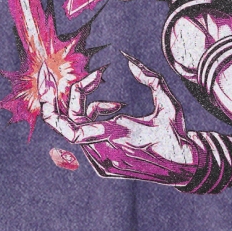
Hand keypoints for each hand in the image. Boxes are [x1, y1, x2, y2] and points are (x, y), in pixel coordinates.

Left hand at [38, 56, 195, 181]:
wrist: (182, 168)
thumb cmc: (176, 134)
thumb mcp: (169, 103)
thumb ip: (151, 79)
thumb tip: (130, 62)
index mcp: (118, 135)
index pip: (69, 128)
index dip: (51, 106)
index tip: (50, 82)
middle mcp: (104, 152)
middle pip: (70, 121)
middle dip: (77, 95)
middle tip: (87, 77)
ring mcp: (102, 163)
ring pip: (79, 130)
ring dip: (91, 110)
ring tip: (117, 105)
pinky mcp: (104, 168)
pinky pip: (87, 142)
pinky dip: (95, 124)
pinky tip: (117, 117)